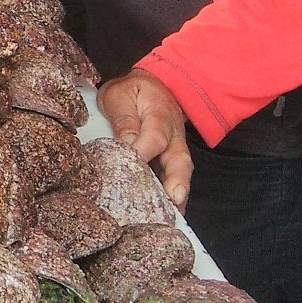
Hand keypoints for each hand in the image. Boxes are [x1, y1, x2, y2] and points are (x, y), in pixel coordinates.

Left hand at [99, 68, 192, 207]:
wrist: (154, 86)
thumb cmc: (133, 92)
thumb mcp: (120, 95)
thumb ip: (124, 117)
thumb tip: (126, 143)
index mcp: (160, 114)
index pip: (155, 135)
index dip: (144, 151)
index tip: (133, 163)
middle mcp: (174, 134)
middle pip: (179, 158)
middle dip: (177, 180)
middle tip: (174, 198)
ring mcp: (176, 148)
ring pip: (181, 171)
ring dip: (178, 194)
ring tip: (172, 216)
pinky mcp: (172, 159)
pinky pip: (175, 177)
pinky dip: (173, 196)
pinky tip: (167, 213)